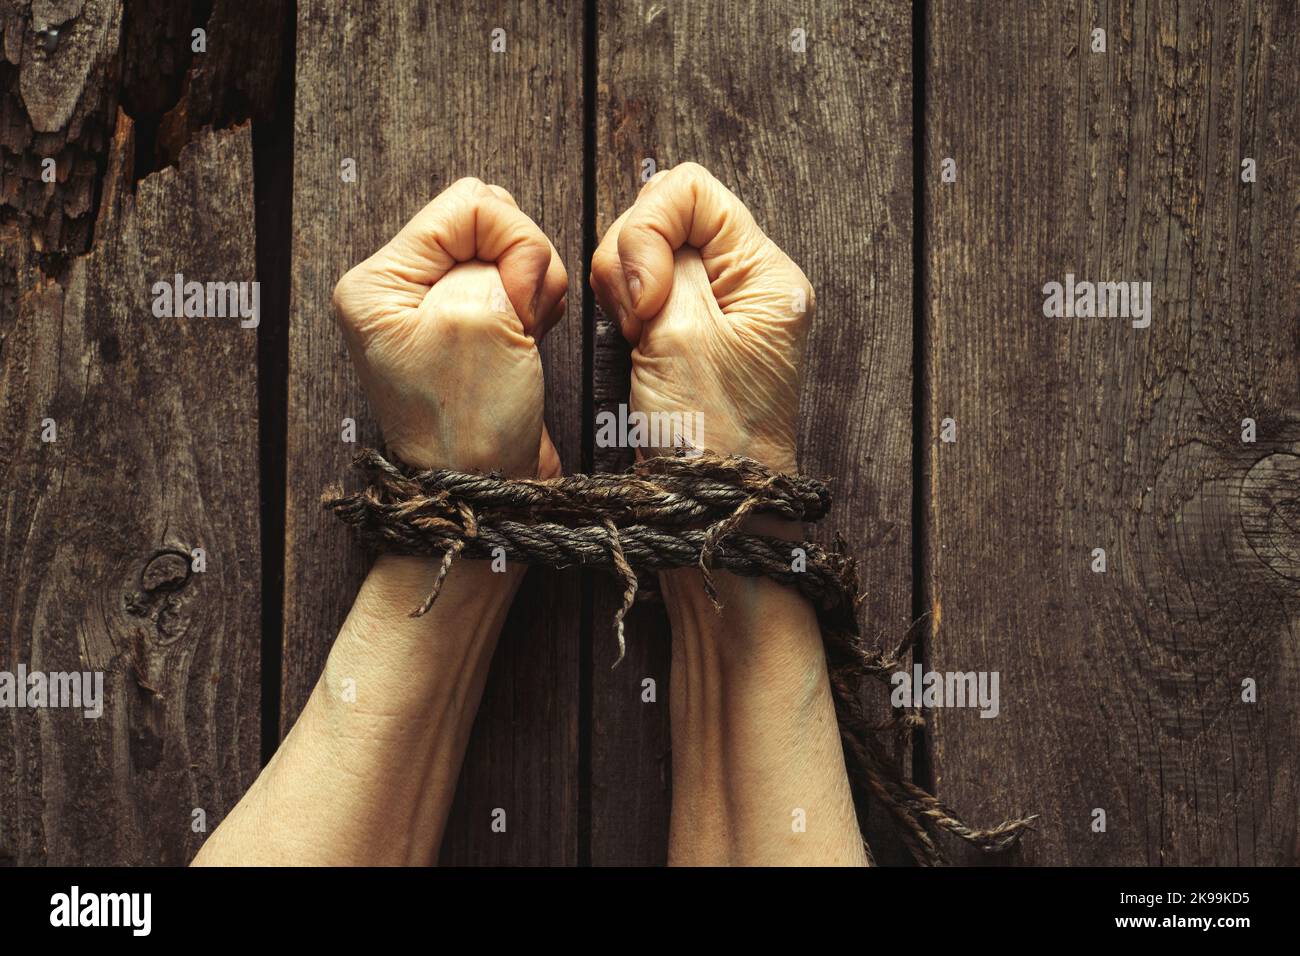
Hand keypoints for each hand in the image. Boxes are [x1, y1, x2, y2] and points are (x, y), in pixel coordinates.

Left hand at [332, 177, 568, 476]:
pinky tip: (531, 335)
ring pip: (507, 249)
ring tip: (526, 333)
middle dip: (523, 259)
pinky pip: (515, 282)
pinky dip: (536, 300)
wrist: (490, 492)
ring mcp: (435, 308)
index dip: (512, 242)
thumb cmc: (473, 423)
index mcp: (378, 283)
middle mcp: (399, 290)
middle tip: (523, 315)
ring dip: (534, 283)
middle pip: (485, 220)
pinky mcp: (469, 325)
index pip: (465, 206)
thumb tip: (514, 242)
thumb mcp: (482, 315)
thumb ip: (500, 252)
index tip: (519, 299)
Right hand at [589, 163, 812, 472]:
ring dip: (621, 287)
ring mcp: (716, 308)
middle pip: (664, 214)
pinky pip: (640, 292)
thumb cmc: (708, 436)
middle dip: (629, 259)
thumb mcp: (682, 334)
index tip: (643, 297)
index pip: (692, 190)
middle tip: (636, 323)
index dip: (648, 228)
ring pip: (643, 252)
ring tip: (634, 341)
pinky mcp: (686, 332)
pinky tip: (629, 347)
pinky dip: (622, 311)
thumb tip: (647, 230)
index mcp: (764, 274)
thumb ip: (662, 261)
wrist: (707, 510)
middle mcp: (746, 283)